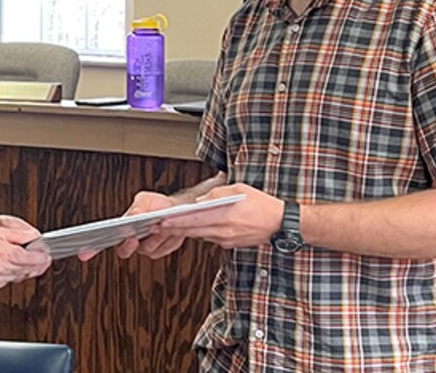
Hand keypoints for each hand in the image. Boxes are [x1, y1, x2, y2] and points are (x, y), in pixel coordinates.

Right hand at [0, 221, 51, 293]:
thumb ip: (16, 231)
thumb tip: (33, 236)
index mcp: (2, 252)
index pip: (33, 258)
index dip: (43, 256)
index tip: (47, 253)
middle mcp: (0, 269)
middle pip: (29, 270)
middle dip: (37, 263)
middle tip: (42, 258)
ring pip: (19, 277)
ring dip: (23, 268)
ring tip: (22, 259)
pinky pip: (7, 282)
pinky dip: (9, 274)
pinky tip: (5, 266)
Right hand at [77, 191, 185, 261]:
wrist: (177, 210)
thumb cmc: (156, 204)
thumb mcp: (146, 200)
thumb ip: (140, 205)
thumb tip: (135, 214)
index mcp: (122, 227)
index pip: (104, 238)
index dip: (93, 247)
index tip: (91, 247)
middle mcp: (130, 239)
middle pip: (123, 250)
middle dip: (128, 245)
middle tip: (133, 238)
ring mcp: (145, 247)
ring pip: (146, 250)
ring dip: (154, 238)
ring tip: (160, 226)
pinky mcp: (159, 250)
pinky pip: (160, 251)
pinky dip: (167, 241)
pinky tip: (170, 232)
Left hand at [158, 183, 282, 248]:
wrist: (280, 224)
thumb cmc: (262, 204)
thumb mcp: (239, 189)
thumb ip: (217, 194)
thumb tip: (199, 202)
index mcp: (225, 216)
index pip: (194, 220)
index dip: (176, 222)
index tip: (161, 221)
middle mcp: (224, 231)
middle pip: (193, 230)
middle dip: (173, 228)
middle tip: (155, 226)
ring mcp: (226, 240)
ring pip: (199, 235)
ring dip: (184, 231)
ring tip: (167, 227)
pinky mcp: (229, 244)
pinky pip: (210, 238)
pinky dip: (200, 233)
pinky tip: (191, 228)